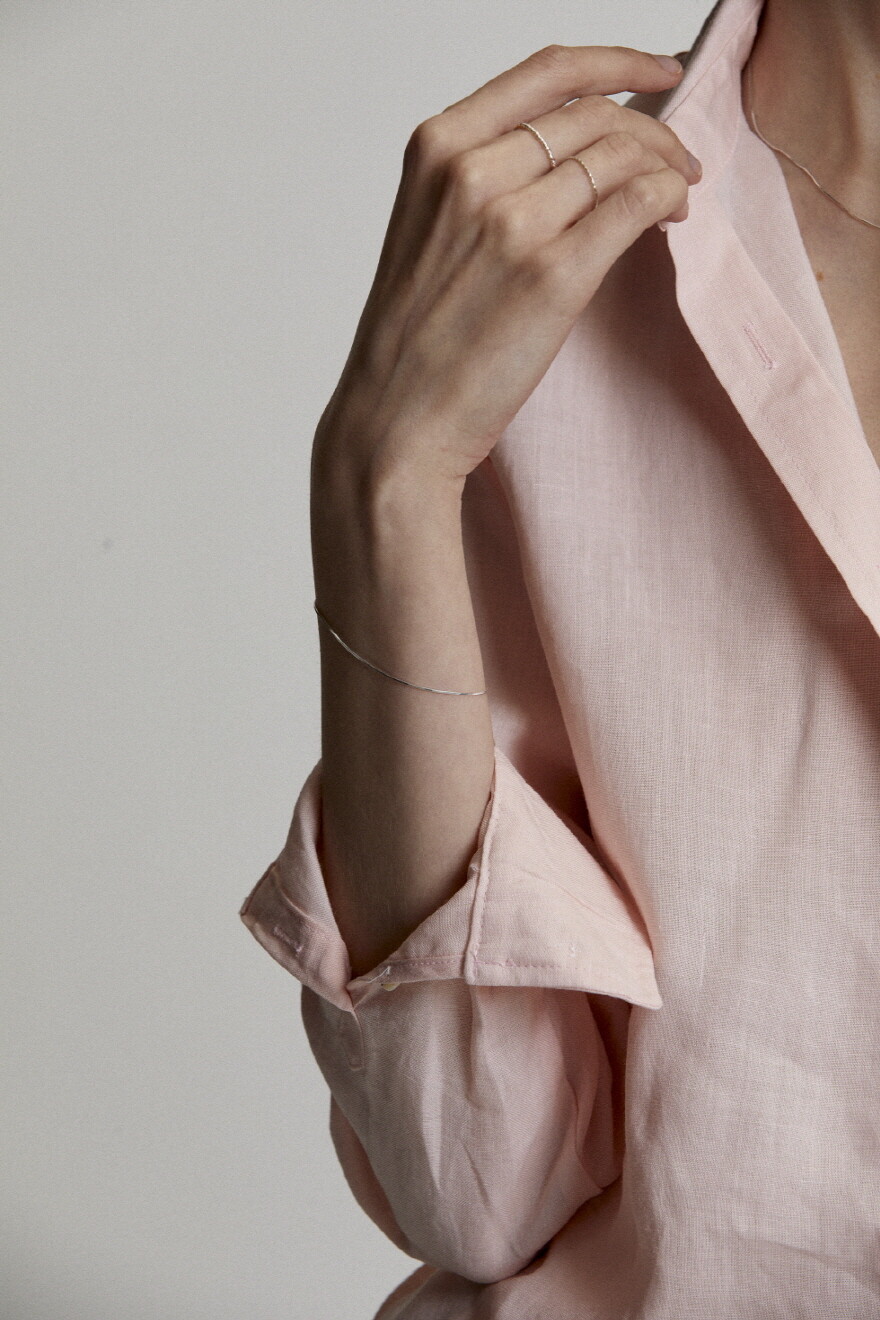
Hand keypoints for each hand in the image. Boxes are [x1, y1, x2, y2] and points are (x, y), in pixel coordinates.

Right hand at [312, 44, 699, 493]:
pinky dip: (668, 200)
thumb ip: (487, 176)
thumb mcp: (430, 228)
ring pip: (623, 156)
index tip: (659, 72)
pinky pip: (637, 206)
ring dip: (668, 168)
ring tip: (677, 196)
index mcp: (438, 148)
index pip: (548, 73)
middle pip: (595, 115)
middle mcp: (473, 172)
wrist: (397, 421)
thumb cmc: (413, 340)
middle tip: (677, 162)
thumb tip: (577, 147)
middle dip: (654, 130)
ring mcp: (514, 222)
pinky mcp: (554, 276)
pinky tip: (671, 216)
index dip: (618, 62)